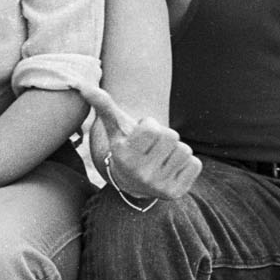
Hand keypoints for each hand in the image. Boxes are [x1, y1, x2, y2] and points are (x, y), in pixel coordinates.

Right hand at [78, 83, 199, 200]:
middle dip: (164, 137)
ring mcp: (159, 186)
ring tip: (161, 157)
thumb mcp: (115, 127)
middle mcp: (140, 173)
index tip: (141, 135)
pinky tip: (170, 168)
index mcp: (125, 156)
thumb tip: (85, 86)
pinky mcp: (176, 193)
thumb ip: (103, 105)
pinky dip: (186, 163)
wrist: (132, 182)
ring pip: (185, 151)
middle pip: (171, 137)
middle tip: (153, 147)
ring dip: (175, 150)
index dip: (150, 126)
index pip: (154, 128)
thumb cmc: (126, 146)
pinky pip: (195, 164)